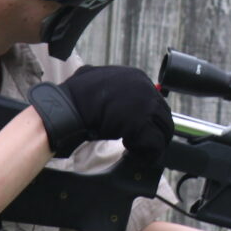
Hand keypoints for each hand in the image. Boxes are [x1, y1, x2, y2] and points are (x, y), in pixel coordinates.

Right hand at [29, 65, 173, 158]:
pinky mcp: (142, 124)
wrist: (66, 107)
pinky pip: (154, 144)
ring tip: (134, 148)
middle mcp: (146, 89)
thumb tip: (112, 87)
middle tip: (140, 143)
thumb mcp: (97, 77)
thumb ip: (112, 84)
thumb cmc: (76, 96)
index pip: (155, 101)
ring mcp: (146, 106)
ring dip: (150, 142)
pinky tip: (131, 152)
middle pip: (163, 116)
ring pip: (163, 131)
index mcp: (137, 77)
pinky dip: (146, 153)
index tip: (138, 128)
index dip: (148, 118)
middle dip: (153, 131)